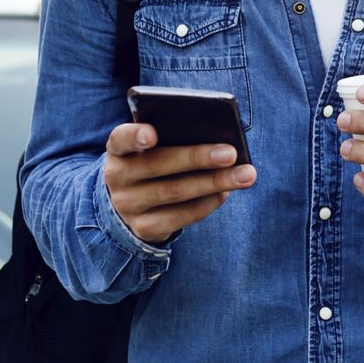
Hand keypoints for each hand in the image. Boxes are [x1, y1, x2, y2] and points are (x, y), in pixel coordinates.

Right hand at [103, 123, 256, 244]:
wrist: (131, 204)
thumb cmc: (153, 162)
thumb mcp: (154, 148)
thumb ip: (174, 138)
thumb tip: (219, 139)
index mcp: (119, 149)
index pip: (121, 138)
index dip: (135, 135)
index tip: (152, 133)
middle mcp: (117, 177)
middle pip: (158, 165)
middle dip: (198, 158)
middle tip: (231, 153)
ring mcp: (128, 206)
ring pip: (175, 192)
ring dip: (215, 182)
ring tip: (245, 174)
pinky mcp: (145, 228)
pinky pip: (183, 216)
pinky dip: (209, 202)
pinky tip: (227, 192)